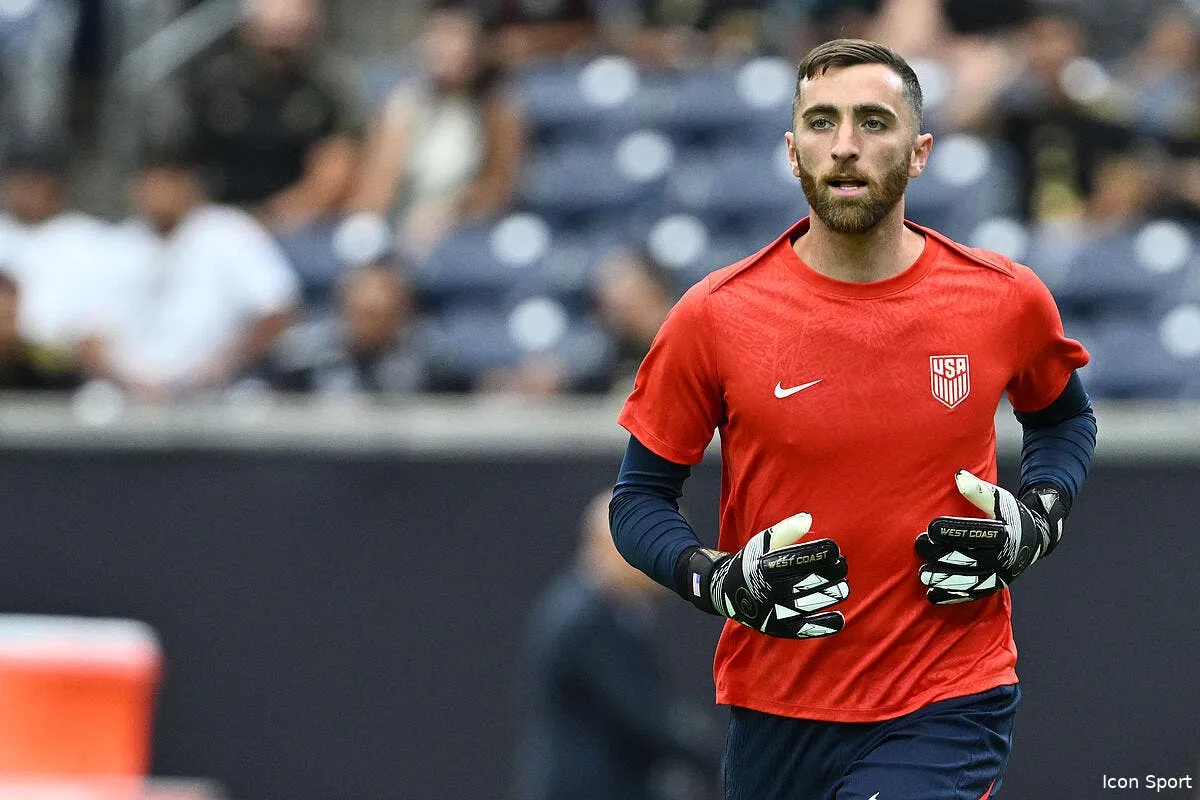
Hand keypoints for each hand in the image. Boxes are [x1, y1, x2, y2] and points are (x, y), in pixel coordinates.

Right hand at [684, 513, 848, 637]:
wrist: (726, 592)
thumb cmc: (751, 562)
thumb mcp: (761, 544)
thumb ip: (784, 532)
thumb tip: (807, 519)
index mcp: (761, 568)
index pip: (792, 560)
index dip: (815, 554)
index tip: (834, 549)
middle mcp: (765, 591)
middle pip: (802, 583)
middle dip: (827, 574)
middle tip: (843, 566)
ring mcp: (771, 612)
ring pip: (805, 605)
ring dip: (828, 596)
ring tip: (844, 587)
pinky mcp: (776, 628)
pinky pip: (801, 629)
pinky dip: (821, 625)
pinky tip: (838, 619)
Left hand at [916, 470, 1066, 604]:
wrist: (1035, 539)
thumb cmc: (1011, 514)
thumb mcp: (1000, 499)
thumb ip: (979, 490)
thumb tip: (959, 476)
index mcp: (1005, 533)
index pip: (976, 533)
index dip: (953, 531)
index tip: (930, 527)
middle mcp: (1003, 557)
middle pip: (970, 557)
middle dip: (942, 554)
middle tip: (919, 546)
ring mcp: (999, 574)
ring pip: (969, 580)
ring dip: (945, 578)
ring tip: (922, 574)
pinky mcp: (994, 585)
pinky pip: (972, 594)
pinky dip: (952, 596)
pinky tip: (932, 596)